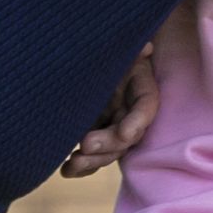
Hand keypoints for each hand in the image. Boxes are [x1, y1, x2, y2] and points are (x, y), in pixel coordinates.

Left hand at [59, 46, 160, 177]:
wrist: (76, 49)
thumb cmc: (97, 42)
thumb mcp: (112, 41)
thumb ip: (127, 47)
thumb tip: (145, 48)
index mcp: (139, 84)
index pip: (146, 106)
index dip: (138, 121)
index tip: (126, 134)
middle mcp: (127, 108)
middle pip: (127, 135)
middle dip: (109, 144)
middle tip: (86, 144)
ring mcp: (110, 123)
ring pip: (109, 151)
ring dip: (93, 161)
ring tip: (72, 164)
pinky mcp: (92, 132)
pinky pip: (91, 154)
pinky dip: (80, 165)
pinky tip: (66, 171)